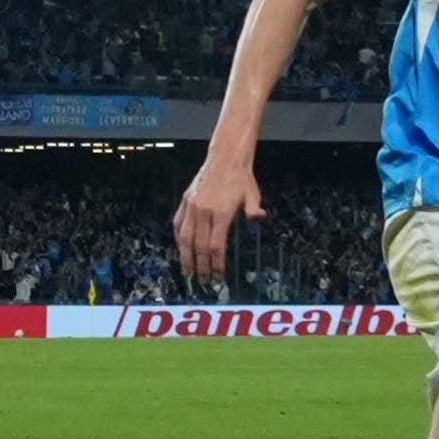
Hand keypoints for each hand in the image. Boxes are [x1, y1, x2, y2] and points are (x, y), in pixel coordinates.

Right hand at [175, 155, 261, 286]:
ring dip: (185, 256)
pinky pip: (179, 223)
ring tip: (187, 271)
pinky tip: (181, 248)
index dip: (216, 263)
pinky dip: (179, 238)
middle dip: (201, 266)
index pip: (216, 245)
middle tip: (203, 281)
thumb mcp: (252, 193)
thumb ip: (253, 208)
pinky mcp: (185, 200)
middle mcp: (204, 210)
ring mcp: (192, 205)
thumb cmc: (241, 178)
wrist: (225, 158)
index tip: (219, 275)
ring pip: (185, 237)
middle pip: (199, 246)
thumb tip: (259, 217)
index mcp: (221, 212)